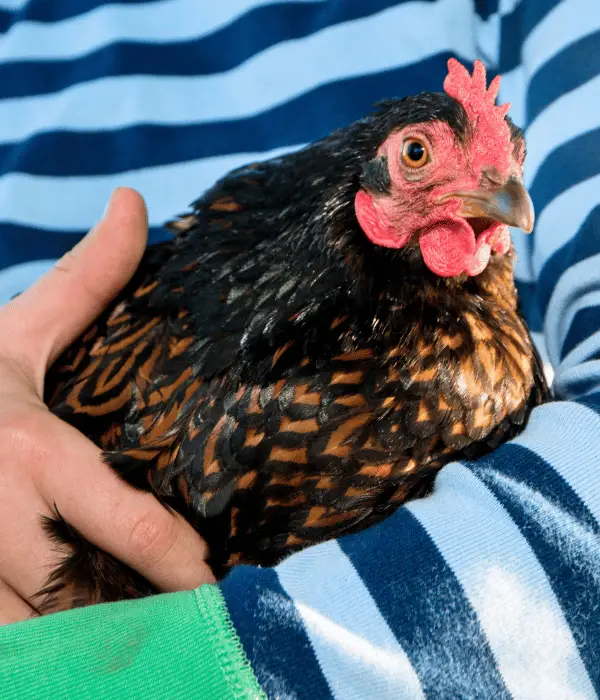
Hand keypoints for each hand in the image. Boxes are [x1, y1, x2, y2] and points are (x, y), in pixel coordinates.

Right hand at [0, 188, 214, 624]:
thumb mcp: (17, 326)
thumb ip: (86, 276)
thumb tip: (134, 203)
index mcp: (30, 453)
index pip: (130, 524)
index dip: (183, 566)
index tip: (217, 582)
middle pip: (84, 604)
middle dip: (139, 627)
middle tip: (192, 636)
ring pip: (36, 641)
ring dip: (88, 651)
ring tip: (142, 652)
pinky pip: (4, 646)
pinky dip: (41, 656)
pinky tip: (71, 650)